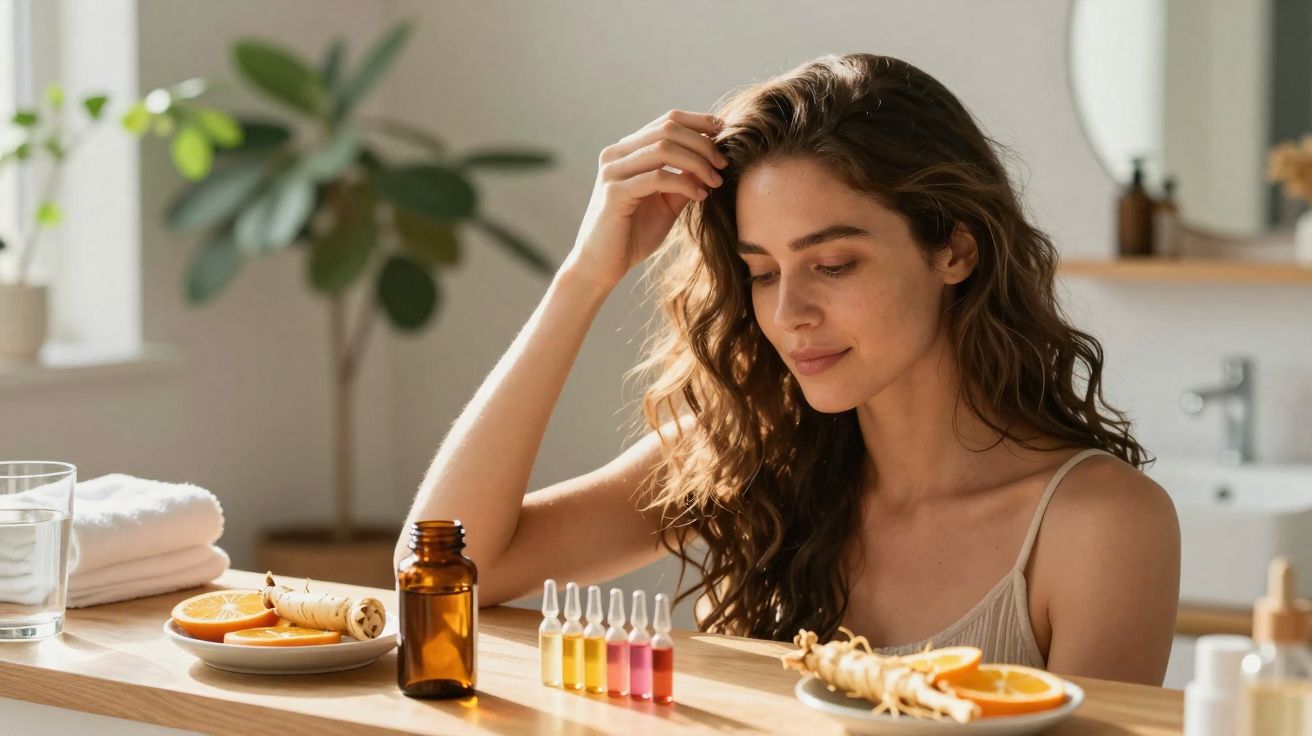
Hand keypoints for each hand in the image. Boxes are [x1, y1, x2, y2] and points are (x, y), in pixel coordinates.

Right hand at [562, 109, 728, 289]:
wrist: (602, 266)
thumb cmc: (633, 235)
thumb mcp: (666, 202)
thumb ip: (684, 179)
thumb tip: (713, 160)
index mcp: (627, 151)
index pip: (667, 120)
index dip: (699, 122)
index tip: (724, 134)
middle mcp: (616, 155)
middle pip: (668, 129)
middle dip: (702, 143)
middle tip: (723, 163)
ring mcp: (612, 171)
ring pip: (664, 148)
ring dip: (697, 162)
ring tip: (715, 180)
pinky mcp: (614, 193)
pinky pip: (658, 177)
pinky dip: (684, 183)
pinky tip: (699, 196)